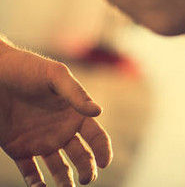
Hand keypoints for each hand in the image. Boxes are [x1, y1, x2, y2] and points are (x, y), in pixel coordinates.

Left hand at [0, 43, 111, 185]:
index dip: (103, 150)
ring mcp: (41, 141)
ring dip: (65, 181)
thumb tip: (98, 112)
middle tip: (87, 179)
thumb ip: (76, 93)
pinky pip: (30, 172)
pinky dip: (36, 184)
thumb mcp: (55, 76)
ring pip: (59, 168)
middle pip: (81, 156)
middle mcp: (61, 130)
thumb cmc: (27, 69)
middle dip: (87, 170)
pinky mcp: (19, 149)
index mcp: (75, 114)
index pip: (96, 137)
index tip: (105, 162)